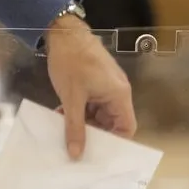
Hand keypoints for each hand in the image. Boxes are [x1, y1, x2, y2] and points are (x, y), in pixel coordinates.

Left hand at [46, 16, 136, 159]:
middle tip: (77, 149)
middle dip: (94, 135)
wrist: (62, 32)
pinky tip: (61, 117)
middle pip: (111, 123)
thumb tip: (76, 154)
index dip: (116, 143)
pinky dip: (78, 112)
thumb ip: (74, 127)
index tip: (98, 155)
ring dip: (83, 123)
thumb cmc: (71, 62)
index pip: (127, 127)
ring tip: (65, 134)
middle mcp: (116, 92)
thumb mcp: (71, 98)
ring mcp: (105, 86)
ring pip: (98, 115)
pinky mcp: (94, 82)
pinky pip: (90, 104)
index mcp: (119, 95)